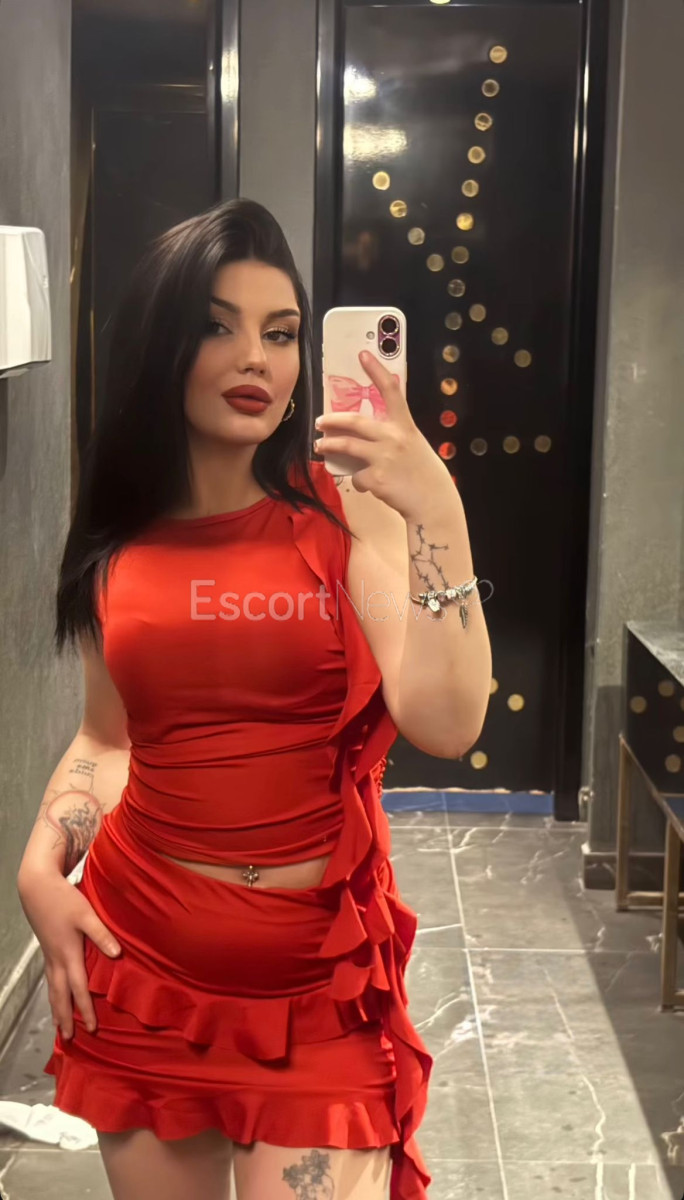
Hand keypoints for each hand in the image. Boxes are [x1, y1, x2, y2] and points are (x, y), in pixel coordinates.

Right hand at [17, 871, 120, 1038]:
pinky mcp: (47, 949)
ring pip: (52, 989)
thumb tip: (117, 955)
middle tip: (69, 1038)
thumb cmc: (64, 899)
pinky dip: (53, 993)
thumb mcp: (86, 914)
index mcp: (68, 954)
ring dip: (56, 1008)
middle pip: (60, 995)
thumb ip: (101, 935)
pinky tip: (56, 995)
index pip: (78, 988)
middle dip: (65, 1017)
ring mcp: (49, 955)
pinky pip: (49, 979)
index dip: (85, 1008)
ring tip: (59, 1026)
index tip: (92, 1028)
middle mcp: (56, 959)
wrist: (37, 887)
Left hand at [315, 350, 452, 519]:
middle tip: (319, 421)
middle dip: (332, 420)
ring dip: (328, 446)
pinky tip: (366, 485)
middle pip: (355, 421)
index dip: (376, 370)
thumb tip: (361, 436)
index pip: (391, 391)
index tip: (363, 354)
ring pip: (346, 446)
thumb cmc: (421, 472)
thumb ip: (391, 436)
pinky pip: (356, 476)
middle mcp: (394, 437)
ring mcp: (384, 458)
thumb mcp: (412, 445)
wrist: (432, 501)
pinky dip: (358, 481)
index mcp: (404, 425)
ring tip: (319, 446)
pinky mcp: (376, 478)